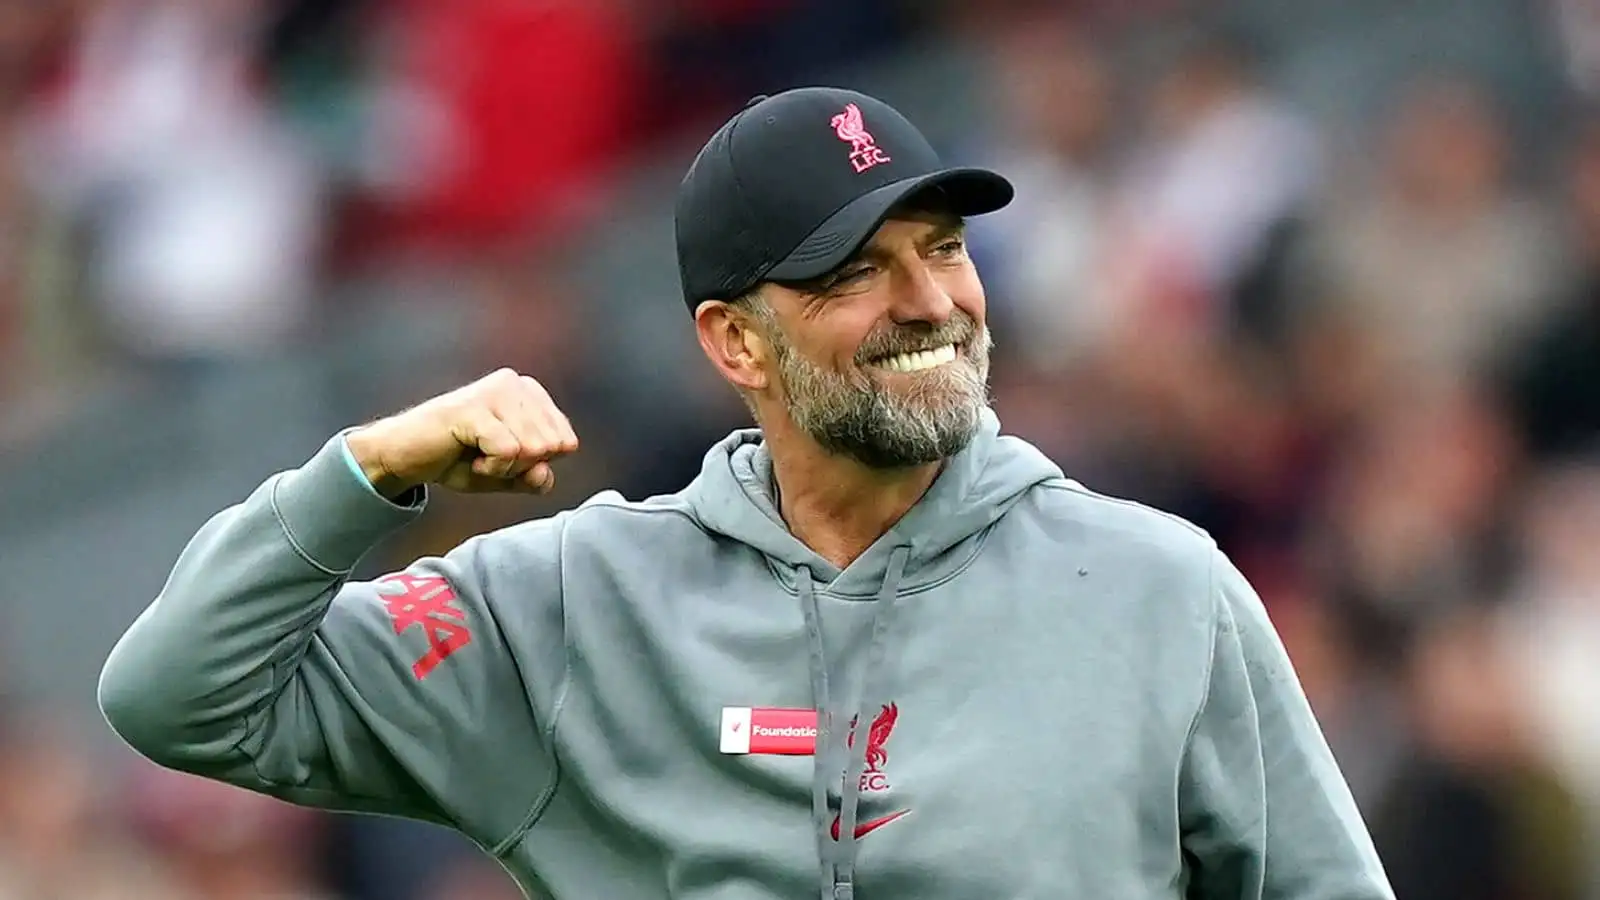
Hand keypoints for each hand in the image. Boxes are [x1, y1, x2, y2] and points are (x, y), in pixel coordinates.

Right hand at [345, 368, 579, 497]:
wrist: (406, 456)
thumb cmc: (458, 459)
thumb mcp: (508, 475)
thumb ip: (536, 477)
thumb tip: (544, 473)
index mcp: (532, 393)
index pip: (567, 443)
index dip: (536, 463)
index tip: (502, 455)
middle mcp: (516, 383)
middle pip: (551, 447)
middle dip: (519, 466)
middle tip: (485, 456)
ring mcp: (495, 392)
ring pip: (532, 449)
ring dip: (502, 467)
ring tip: (476, 454)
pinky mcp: (474, 407)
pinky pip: (508, 451)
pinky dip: (490, 468)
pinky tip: (467, 454)